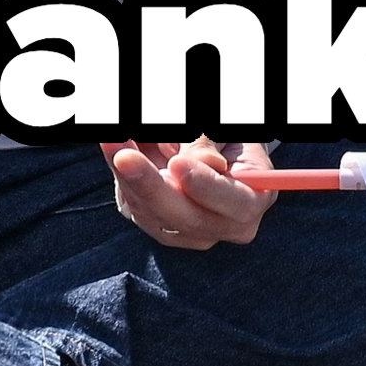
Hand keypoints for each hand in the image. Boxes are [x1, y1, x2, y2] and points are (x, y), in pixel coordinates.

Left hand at [107, 139, 273, 247]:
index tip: (178, 164)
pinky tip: (114, 148)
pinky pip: (134, 206)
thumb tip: (203, 163)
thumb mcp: (226, 133)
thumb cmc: (225, 139)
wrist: (211, 147)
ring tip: (114, 142)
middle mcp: (221, 226)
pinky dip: (121, 177)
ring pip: (154, 213)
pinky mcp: (156, 225)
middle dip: (152, 186)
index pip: (235, 204)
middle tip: (126, 156)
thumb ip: (210, 146)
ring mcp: (186, 232)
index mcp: (252, 202)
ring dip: (129, 177)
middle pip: (187, 218)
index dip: (206, 186)